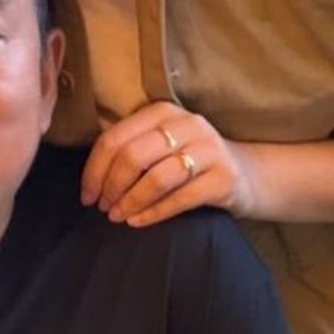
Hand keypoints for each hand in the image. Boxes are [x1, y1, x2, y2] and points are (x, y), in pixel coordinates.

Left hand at [80, 102, 258, 227]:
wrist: (247, 174)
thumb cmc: (191, 161)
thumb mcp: (163, 144)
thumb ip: (132, 149)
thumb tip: (92, 179)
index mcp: (163, 112)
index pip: (115, 138)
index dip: (95, 169)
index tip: (87, 195)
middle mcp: (187, 124)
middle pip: (133, 156)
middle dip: (111, 186)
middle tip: (103, 207)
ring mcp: (208, 149)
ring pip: (156, 178)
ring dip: (130, 202)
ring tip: (118, 216)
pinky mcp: (223, 177)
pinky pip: (179, 199)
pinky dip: (153, 213)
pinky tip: (138, 222)